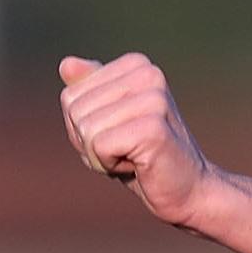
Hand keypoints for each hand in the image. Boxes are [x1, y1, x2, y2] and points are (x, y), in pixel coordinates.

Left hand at [59, 52, 216, 227]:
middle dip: (90, 143)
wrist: (185, 189)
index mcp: (136, 65)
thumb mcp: (105, 121)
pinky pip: (99, 146)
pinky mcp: (153, 126)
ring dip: (101, 156)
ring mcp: (154, 98)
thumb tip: (66, 63)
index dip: (84, 127)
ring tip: (133, 156)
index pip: (70, 96)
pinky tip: (138, 164)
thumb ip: (87, 92)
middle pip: (76, 111)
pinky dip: (110, 165)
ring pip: (86, 130)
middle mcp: (148, 73)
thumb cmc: (140, 155)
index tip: (117, 135)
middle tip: (126, 150)